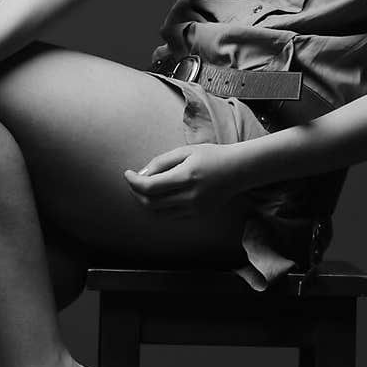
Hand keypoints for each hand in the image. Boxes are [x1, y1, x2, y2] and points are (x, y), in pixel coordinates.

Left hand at [124, 142, 245, 216]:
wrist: (238, 170)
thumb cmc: (211, 156)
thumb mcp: (185, 151)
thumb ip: (161, 162)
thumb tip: (140, 174)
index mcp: (186, 177)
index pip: (149, 187)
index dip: (133, 182)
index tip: (127, 173)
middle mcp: (190, 197)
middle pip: (151, 203)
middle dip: (137, 193)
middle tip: (134, 181)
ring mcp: (195, 209)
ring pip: (159, 213)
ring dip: (147, 202)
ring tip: (146, 188)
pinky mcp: (198, 215)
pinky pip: (171, 215)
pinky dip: (161, 207)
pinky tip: (161, 195)